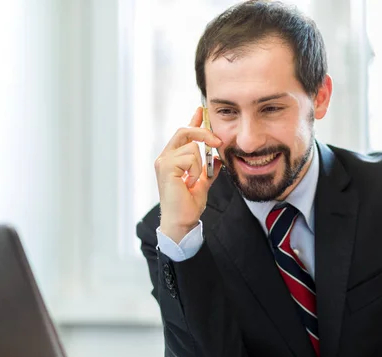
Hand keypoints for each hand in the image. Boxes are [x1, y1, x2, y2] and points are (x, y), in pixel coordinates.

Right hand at [155, 107, 222, 242]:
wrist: (182, 221)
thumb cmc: (188, 206)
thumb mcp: (203, 182)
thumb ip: (208, 168)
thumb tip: (217, 157)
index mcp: (172, 159)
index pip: (183, 135)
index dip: (193, 121)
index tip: (201, 110)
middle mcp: (165, 157)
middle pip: (184, 131)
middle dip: (203, 133)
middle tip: (218, 141)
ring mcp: (163, 161)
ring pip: (191, 147)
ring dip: (199, 164)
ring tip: (192, 181)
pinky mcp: (166, 167)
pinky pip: (190, 157)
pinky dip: (195, 170)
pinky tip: (188, 182)